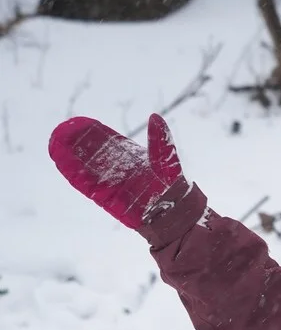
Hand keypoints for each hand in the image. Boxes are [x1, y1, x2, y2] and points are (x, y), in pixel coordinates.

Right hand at [49, 114, 186, 229]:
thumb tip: (155, 116)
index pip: (108, 143)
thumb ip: (159, 140)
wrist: (174, 213)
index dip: (93, 133)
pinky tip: (63, 164)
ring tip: (56, 145)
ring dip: (71, 158)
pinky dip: (75, 175)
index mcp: (130, 158)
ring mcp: (111, 183)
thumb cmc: (172, 186)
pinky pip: (88, 185)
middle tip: (61, 132)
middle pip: (94, 154)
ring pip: (87, 168)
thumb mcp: (166, 159)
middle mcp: (118, 169)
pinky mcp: (107, 198)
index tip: (79, 123)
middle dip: (78, 144)